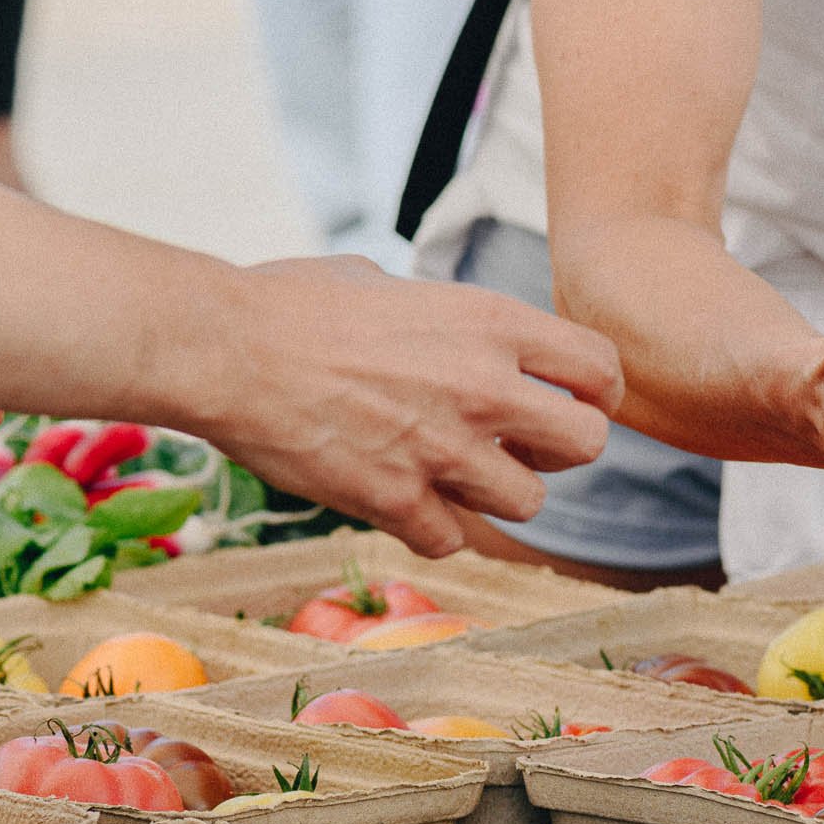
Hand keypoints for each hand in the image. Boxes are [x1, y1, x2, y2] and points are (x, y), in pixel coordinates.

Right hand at [177, 256, 620, 557]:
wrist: (222, 346)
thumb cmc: (291, 302)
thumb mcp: (388, 282)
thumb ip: (441, 316)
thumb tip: (447, 326)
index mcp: (490, 321)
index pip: (602, 368)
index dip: (597, 392)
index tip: (572, 401)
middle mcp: (483, 386)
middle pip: (588, 444)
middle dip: (561, 451)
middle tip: (522, 446)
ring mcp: (443, 448)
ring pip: (529, 503)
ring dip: (497, 494)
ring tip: (454, 472)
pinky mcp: (396, 500)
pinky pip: (452, 540)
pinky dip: (432, 529)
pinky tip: (403, 501)